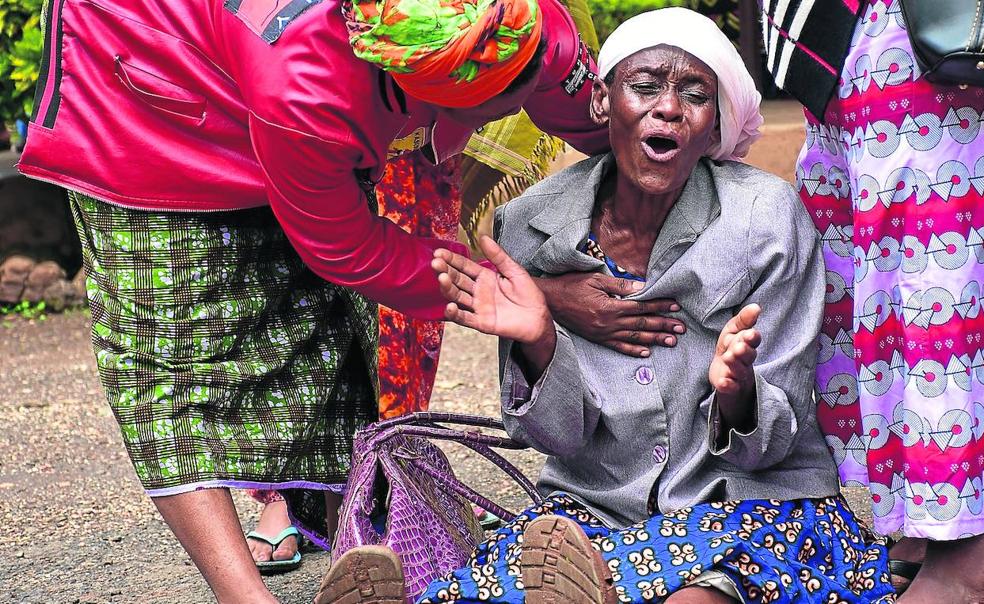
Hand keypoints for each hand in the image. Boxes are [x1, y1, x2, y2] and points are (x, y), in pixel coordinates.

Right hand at [431, 236, 552, 343]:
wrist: (539, 318)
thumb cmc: (529, 294)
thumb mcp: (514, 270)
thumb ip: (498, 255)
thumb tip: (483, 237)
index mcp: (485, 277)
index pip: (464, 266)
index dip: (451, 259)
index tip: (439, 252)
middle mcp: (478, 292)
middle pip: (457, 280)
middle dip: (445, 271)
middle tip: (436, 262)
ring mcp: (478, 307)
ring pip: (457, 297)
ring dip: (447, 288)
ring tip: (441, 278)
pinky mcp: (481, 323)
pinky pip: (465, 318)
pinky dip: (455, 314)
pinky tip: (449, 306)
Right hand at [536, 272, 684, 357]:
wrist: (549, 302)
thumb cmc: (571, 286)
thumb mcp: (595, 280)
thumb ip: (619, 285)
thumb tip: (642, 286)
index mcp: (610, 306)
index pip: (642, 307)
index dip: (660, 306)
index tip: (675, 306)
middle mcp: (609, 322)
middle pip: (642, 324)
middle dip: (663, 325)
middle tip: (681, 328)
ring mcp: (603, 333)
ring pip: (634, 337)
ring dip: (654, 339)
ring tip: (671, 341)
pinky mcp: (597, 338)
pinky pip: (618, 347)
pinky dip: (633, 350)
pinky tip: (646, 352)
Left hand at [709, 304, 761, 429]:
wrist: (725, 377)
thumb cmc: (730, 350)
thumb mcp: (734, 333)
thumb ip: (744, 320)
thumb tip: (756, 306)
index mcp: (747, 345)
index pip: (752, 341)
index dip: (751, 338)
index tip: (751, 334)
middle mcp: (745, 361)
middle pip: (748, 356)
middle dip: (744, 351)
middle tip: (739, 347)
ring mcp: (738, 375)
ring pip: (739, 370)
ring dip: (735, 365)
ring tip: (729, 358)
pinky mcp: (729, 388)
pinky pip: (730, 387)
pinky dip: (727, 385)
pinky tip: (722, 382)